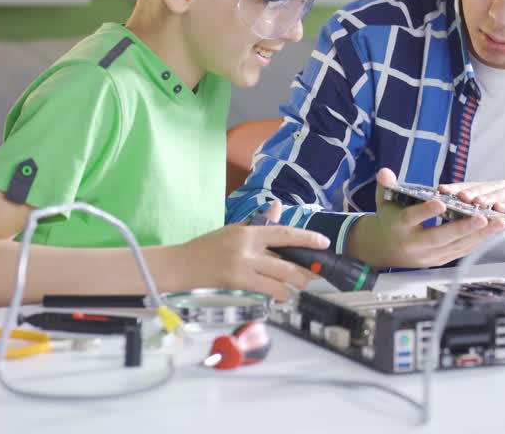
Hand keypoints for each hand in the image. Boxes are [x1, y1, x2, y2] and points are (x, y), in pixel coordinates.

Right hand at [177, 200, 328, 300]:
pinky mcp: (236, 284)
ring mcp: (242, 267)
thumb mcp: (234, 230)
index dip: (307, 238)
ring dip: (291, 289)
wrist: (181, 265)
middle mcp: (248, 248)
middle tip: (311, 278)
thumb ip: (259, 223)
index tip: (324, 243)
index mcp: (248, 232)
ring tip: (294, 290)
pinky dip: (275, 296)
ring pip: (279, 282)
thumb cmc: (207, 247)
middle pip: (287, 264)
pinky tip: (277, 297)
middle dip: (304, 274)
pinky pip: (265, 292)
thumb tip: (278, 207)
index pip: (284, 233)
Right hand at [345, 168, 504, 267]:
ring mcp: (428, 256)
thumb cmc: (388, 221)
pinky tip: (492, 232)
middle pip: (439, 237)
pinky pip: (460, 252)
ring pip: (455, 247)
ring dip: (478, 236)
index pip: (411, 219)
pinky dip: (477, 242)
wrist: (382, 249)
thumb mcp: (384, 200)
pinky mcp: (439, 261)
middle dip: (463, 228)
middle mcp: (414, 245)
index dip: (425, 212)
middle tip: (482, 218)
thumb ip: (386, 186)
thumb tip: (385, 172)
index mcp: (399, 228)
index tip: (440, 203)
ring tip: (498, 223)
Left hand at [441, 178, 504, 247]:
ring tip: (474, 202)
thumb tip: (463, 222)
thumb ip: (492, 219)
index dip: (460, 187)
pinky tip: (501, 209)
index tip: (441, 190)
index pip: (479, 186)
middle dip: (471, 190)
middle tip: (454, 195)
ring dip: (489, 197)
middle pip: (490, 186)